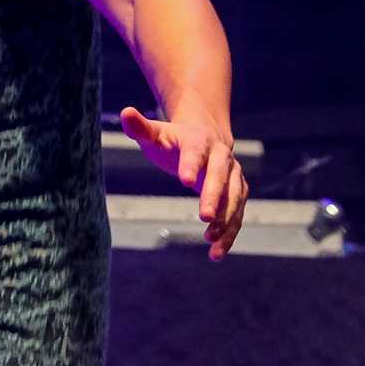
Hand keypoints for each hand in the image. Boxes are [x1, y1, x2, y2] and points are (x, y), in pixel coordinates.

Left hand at [120, 105, 247, 260]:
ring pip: (235, 197)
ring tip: (210, 239)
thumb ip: (140, 127)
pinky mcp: (238, 193)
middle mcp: (222, 157)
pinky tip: (215, 253)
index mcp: (199, 140)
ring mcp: (233, 176)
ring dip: (226, 219)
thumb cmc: (173, 140)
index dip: (190, 164)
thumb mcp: (156, 134)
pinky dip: (229, 234)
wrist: (205, 136)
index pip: (195, 151)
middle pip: (220, 176)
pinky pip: (237, 215)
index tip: (183, 181)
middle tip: (204, 216)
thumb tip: (126, 112)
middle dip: (214, 196)